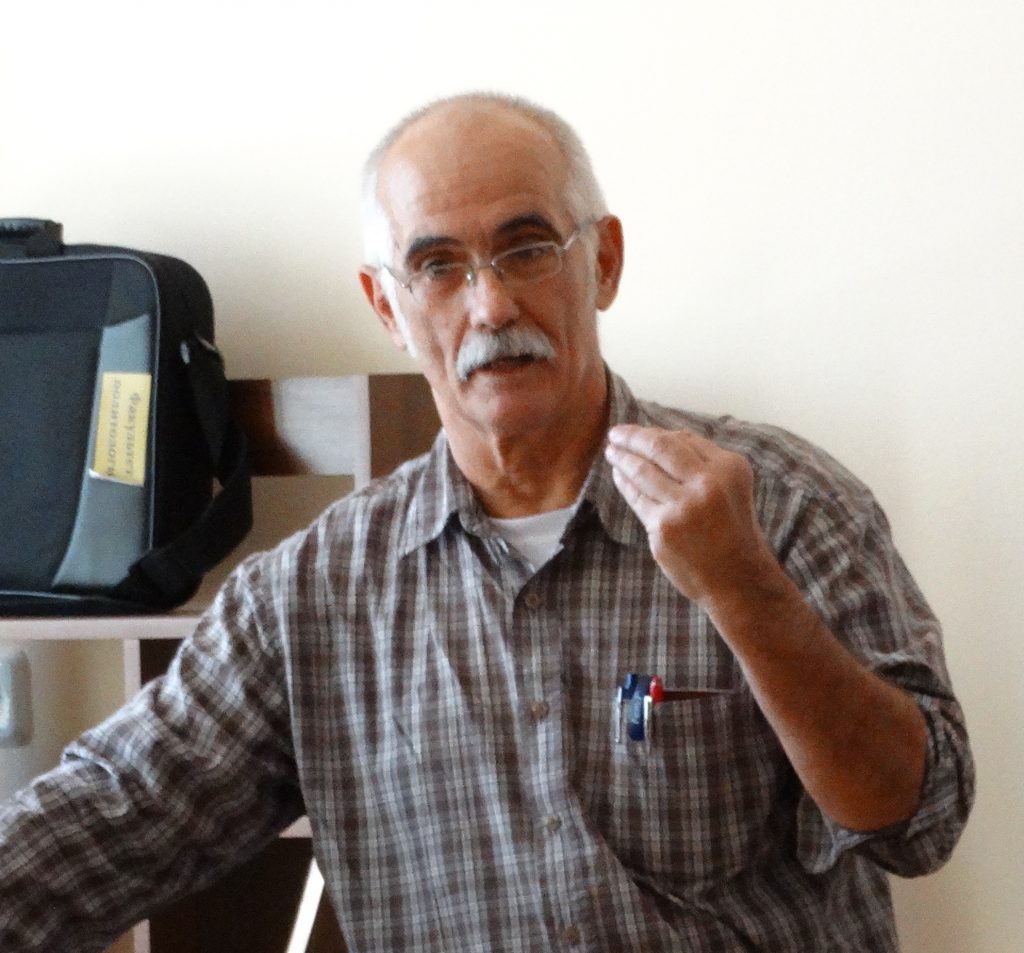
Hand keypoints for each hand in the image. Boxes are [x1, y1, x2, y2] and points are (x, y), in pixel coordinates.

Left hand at [605, 424, 782, 608]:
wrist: (738, 579)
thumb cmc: (732, 530)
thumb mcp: (731, 486)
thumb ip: (702, 460)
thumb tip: (660, 436)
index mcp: (729, 467)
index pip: (682, 439)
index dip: (654, 433)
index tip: (637, 432)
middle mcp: (708, 483)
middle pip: (659, 448)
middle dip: (632, 437)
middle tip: (615, 433)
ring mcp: (684, 506)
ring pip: (643, 472)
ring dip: (622, 458)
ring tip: (612, 452)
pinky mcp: (664, 528)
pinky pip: (637, 498)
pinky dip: (625, 484)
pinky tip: (618, 476)